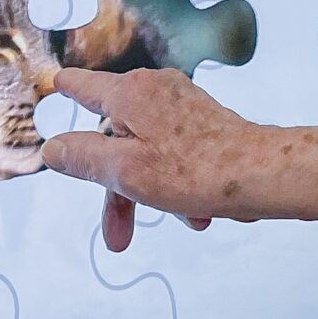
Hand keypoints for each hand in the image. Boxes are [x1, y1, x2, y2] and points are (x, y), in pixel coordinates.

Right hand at [40, 69, 272, 252]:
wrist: (265, 173)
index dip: (69, 88)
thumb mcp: (125, 171)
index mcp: (130, 94)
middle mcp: (156, 90)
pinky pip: (177, 153)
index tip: (57, 82)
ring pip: (149, 151)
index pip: (86, 87)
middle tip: (117, 236)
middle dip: (117, 189)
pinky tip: (200, 213)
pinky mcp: (205, 121)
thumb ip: (84, 158)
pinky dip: (180, 183)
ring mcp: (183, 104)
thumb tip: (53, 149)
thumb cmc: (197, 171)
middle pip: (117, 137)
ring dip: (154, 192)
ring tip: (182, 220)